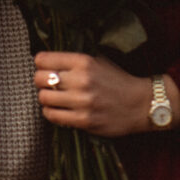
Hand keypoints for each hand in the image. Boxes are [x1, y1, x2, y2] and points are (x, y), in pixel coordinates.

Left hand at [34, 51, 179, 136]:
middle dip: (40, 80)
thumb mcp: (98, 60)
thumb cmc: (117, 80)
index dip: (40, 62)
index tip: (43, 66)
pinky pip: (53, 117)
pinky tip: (58, 109)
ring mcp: (82, 102)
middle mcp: (81, 80)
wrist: (139, 103)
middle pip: (39, 79)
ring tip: (53, 97)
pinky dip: (51, 113)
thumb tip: (48, 60)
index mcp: (83, 61)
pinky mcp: (84, 121)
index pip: (43, 59)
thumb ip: (75, 60)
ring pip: (44, 98)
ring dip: (45, 98)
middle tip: (46, 83)